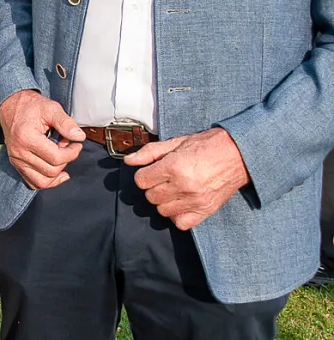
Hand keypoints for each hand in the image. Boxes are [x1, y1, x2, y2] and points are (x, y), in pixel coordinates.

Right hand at [0, 90, 84, 189]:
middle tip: (66, 146)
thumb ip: (65, 122)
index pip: (56, 158)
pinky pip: (33, 182)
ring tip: (60, 157)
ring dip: (57, 172)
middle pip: (51, 171)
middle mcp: (19, 153)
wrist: (10, 105)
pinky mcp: (16, 164)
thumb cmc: (30, 106)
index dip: (72, 153)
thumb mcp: (50, 108)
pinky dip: (47, 181)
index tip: (76, 144)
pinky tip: (57, 174)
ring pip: (43, 181)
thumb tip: (79, 137)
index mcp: (27, 138)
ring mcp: (16, 160)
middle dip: (65, 160)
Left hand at [125, 128, 249, 229]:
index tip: (151, 172)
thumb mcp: (176, 142)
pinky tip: (181, 203)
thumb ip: (150, 152)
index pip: (142, 181)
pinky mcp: (206, 210)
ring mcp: (195, 201)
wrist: (238, 154)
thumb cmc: (207, 146)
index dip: (144, 175)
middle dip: (153, 187)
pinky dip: (178, 215)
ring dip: (164, 201)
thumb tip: (129, 161)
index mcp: (174, 167)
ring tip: (173, 190)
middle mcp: (183, 186)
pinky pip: (181, 223)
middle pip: (151, 196)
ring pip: (163, 210)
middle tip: (163, 179)